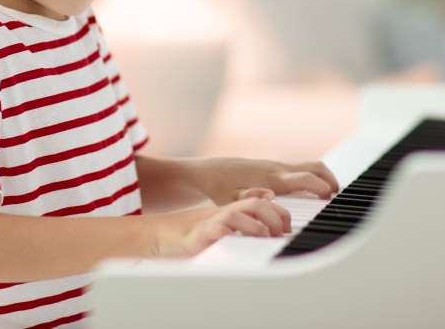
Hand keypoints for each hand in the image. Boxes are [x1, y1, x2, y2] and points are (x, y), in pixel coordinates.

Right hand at [147, 196, 292, 258]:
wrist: (157, 235)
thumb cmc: (191, 235)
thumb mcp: (221, 231)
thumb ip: (242, 229)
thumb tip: (267, 238)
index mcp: (231, 211)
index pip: (261, 203)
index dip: (278, 213)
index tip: (287, 229)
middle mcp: (223, 214)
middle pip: (254, 204)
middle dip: (274, 216)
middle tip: (283, 233)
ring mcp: (210, 223)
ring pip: (237, 214)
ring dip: (255, 224)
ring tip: (265, 236)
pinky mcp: (196, 236)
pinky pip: (215, 230)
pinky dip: (228, 233)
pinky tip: (236, 240)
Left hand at [190, 157, 339, 205]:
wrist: (209, 172)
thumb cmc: (220, 189)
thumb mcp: (231, 199)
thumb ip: (249, 198)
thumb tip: (270, 195)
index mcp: (271, 179)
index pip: (305, 179)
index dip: (322, 187)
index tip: (332, 198)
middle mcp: (278, 170)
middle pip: (315, 167)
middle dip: (331, 180)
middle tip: (339, 199)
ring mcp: (278, 166)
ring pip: (310, 166)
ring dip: (325, 178)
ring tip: (332, 196)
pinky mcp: (275, 168)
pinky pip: (302, 169)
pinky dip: (314, 177)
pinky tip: (316, 192)